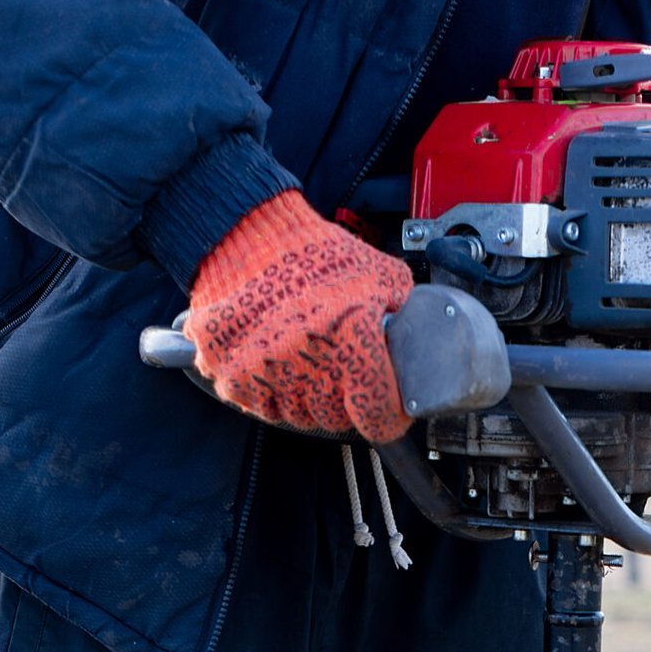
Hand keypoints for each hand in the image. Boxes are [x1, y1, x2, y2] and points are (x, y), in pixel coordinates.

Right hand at [186, 189, 412, 443]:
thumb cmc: (310, 252)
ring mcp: (267, 373)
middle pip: (337, 418)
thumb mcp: (377, 274)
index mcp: (349, 336)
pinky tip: (279, 359)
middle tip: (340, 365)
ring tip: (306, 355)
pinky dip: (274, 390)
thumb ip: (403, 314)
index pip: (377, 414)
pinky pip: (263, 407)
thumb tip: (416, 344)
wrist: (246, 234)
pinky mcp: (234, 377)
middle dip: (345, 398)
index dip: (388, 417)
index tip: (389, 412)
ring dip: (308, 396)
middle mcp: (306, 360)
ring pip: (300, 416)